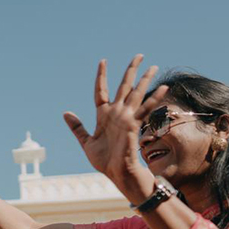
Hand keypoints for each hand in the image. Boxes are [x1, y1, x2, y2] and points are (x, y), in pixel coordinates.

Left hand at [64, 55, 165, 201]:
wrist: (116, 173)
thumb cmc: (104, 160)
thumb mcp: (86, 142)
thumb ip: (77, 127)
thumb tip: (66, 113)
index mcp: (103, 115)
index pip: (102, 91)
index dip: (102, 76)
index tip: (103, 61)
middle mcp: (116, 113)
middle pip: (124, 86)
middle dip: (131, 71)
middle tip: (140, 55)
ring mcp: (126, 118)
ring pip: (136, 94)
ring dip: (145, 80)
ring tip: (153, 66)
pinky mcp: (133, 125)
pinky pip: (145, 109)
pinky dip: (154, 98)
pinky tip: (163, 87)